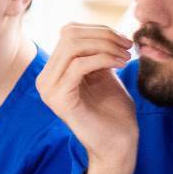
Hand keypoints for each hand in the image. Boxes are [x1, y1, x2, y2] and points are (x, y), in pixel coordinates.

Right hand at [37, 24, 139, 173]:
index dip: (98, 29)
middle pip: (69, 35)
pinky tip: (121, 65)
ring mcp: (49, 90)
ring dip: (105, 46)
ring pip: (72, 47)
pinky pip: (79, 66)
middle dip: (103, 35)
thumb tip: (99, 29)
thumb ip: (95, 53)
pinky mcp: (60, 99)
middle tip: (127, 46)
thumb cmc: (113, 111)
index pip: (68, 33)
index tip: (123, 40)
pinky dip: (104, 59)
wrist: (118, 144)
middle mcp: (44, 79)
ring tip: (126, 56)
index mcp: (53, 71)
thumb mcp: (103, 74)